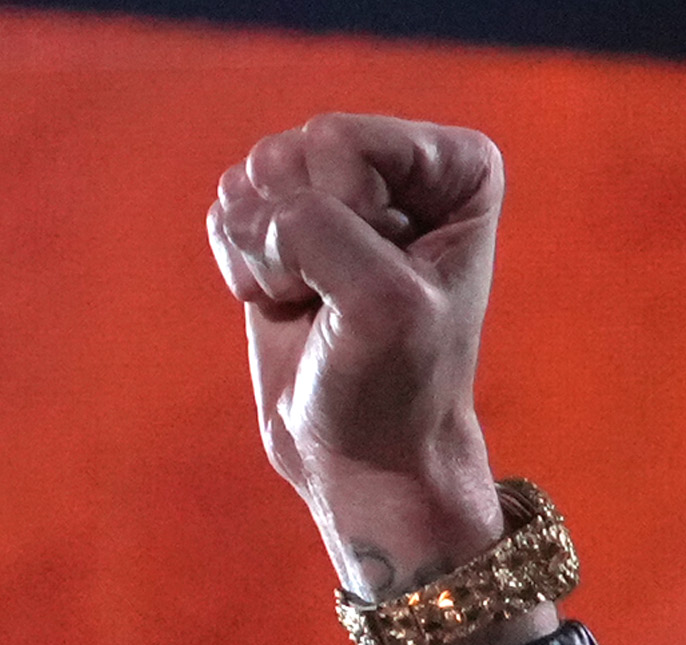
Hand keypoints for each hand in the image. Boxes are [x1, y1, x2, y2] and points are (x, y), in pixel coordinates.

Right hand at [206, 115, 506, 598]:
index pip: (344, 141)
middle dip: (304, 236)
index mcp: (457, 168)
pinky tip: (285, 307)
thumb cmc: (395, 389)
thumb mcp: (378, 302)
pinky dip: (243, 265)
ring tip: (316, 308)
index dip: (346, 217)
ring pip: (257, 174)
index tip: (386, 287)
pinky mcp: (281, 227)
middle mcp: (398, 166)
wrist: (366, 464)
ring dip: (271, 255)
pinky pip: (228, 207)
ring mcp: (336, 191)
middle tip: (342, 304)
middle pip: (298, 150)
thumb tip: (243, 208)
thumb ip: (313, 224)